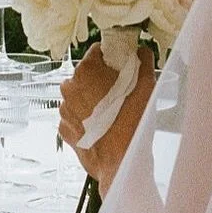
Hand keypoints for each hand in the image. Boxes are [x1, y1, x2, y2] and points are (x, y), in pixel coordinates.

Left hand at [59, 44, 155, 195]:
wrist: (121, 162)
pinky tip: (103, 126)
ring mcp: (64, 110)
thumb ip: (143, 60)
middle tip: (122, 93)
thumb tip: (141, 51)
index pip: (98, 51)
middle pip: (87, 74)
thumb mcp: (147, 84)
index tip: (122, 67)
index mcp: (87, 70)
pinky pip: (75, 116)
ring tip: (113, 113)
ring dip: (93, 100)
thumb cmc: (133, 122)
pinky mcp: (64, 129)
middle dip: (102, 80)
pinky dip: (87, 119)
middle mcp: (70, 87)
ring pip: (80, 96)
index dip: (112, 57)